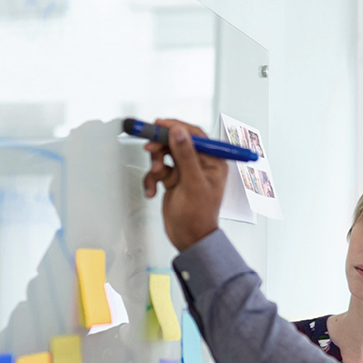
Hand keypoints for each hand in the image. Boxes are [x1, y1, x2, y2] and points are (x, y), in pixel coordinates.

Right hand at [143, 118, 227, 250]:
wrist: (188, 238)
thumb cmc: (198, 216)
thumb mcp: (193, 183)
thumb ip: (186, 155)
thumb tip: (178, 131)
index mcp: (213, 161)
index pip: (194, 135)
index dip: (176, 126)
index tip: (159, 124)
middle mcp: (200, 163)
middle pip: (176, 142)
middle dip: (162, 146)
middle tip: (150, 148)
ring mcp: (185, 171)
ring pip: (165, 155)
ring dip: (156, 165)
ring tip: (157, 176)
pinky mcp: (173, 179)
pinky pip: (158, 170)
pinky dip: (152, 179)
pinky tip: (152, 191)